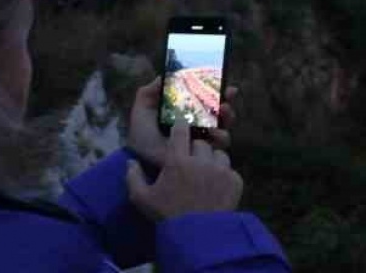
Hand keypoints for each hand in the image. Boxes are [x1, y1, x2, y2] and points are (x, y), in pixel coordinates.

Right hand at [126, 120, 242, 220]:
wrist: (198, 238)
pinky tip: (216, 189)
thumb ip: (133, 177)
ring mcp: (220, 170)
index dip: (180, 127)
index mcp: (177, 160)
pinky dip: (225, 177)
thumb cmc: (167, 217)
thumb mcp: (142, 199)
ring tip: (206, 176)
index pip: (181, 130)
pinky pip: (230, 171)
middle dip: (196, 150)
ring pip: (219, 155)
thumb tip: (131, 161)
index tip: (180, 130)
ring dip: (212, 162)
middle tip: (191, 163)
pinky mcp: (235, 181)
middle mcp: (200, 160)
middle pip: (201, 143)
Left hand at [127, 77, 236, 165]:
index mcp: (186, 114)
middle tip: (227, 97)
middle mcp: (198, 127)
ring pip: (224, 128)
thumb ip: (149, 92)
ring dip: (227, 118)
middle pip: (221, 113)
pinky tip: (213, 131)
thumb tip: (162, 76)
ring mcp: (203, 142)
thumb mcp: (142, 110)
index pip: (207, 101)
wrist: (140, 159)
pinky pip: (220, 147)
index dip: (218, 92)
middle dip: (228, 103)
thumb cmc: (141, 136)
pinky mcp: (205, 157)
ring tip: (223, 112)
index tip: (225, 84)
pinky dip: (220, 137)